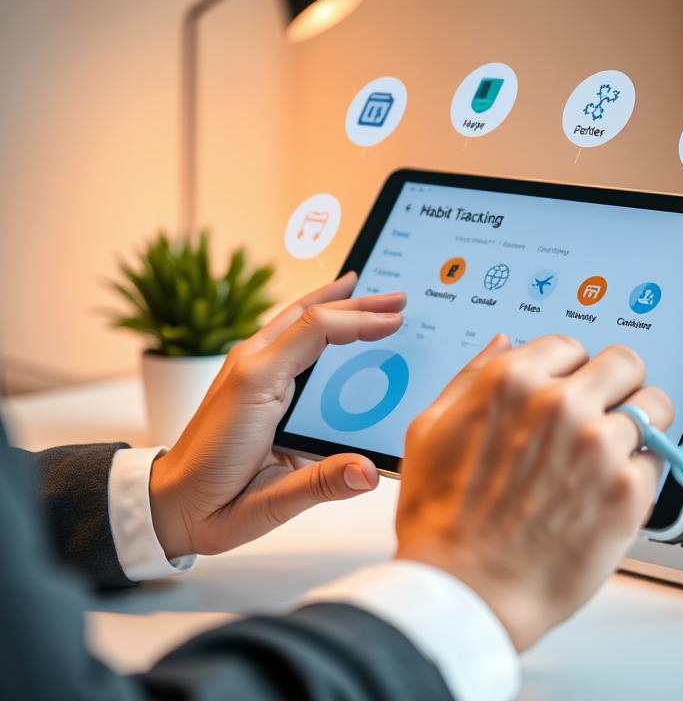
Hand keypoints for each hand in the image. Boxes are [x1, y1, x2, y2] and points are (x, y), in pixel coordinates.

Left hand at [149, 273, 405, 558]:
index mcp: (256, 382)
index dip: (360, 321)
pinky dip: (315, 322)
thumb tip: (371, 473)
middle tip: (397, 297)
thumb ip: (321, 483)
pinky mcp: (251, 381)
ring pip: (296, 319)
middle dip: (357, 302)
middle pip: (309, 314)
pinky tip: (330, 324)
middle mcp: (251, 366)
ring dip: (335, 304)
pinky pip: (288, 338)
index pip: (316, 330)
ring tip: (367, 292)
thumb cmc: (211, 500)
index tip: (397, 320)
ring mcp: (248, 370)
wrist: (169, 506)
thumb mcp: (268, 500)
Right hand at [395, 334, 672, 650]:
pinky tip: (607, 494)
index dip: (569, 370)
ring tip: (612, 455)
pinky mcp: (629, 492)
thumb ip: (472, 378)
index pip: (570, 345)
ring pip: (654, 408)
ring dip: (636, 427)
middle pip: (625, 363)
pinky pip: (657, 461)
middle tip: (605, 411)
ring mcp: (600, 447)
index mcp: (512, 383)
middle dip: (616, 384)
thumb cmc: (441, 520)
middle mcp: (562, 405)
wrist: (466, 591)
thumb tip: (505, 344)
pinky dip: (639, 474)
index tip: (569, 389)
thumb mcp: (430, 430)